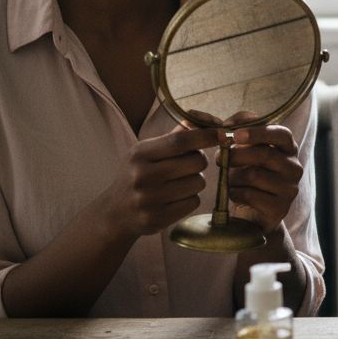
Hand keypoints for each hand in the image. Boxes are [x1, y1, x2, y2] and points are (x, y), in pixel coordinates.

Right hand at [98, 124, 216, 238]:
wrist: (115, 213)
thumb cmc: (139, 175)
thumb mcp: (148, 152)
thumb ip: (177, 135)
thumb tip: (209, 120)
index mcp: (140, 153)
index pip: (180, 141)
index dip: (205, 136)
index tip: (222, 134)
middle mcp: (143, 175)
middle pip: (196, 162)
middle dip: (200, 162)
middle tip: (188, 166)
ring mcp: (148, 199)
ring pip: (198, 183)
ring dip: (195, 182)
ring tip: (178, 184)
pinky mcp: (156, 219)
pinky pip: (193, 203)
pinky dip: (190, 199)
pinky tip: (175, 199)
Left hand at [228, 123, 303, 232]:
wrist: (253, 212)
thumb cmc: (247, 173)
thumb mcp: (243, 149)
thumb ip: (232, 130)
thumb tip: (214, 120)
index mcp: (288, 148)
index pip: (281, 134)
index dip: (258, 132)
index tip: (235, 135)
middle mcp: (294, 167)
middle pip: (265, 155)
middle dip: (236, 155)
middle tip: (219, 159)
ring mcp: (290, 189)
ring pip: (254, 176)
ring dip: (233, 177)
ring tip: (229, 180)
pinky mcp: (280, 208)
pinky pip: (250, 195)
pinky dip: (235, 193)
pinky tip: (235, 194)